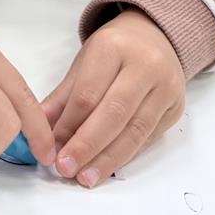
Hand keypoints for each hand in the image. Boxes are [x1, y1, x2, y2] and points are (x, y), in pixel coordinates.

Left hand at [42, 8, 184, 187]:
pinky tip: (107, 167)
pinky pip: (148, 138)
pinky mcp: (175, 109)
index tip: (52, 149)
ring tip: (85, 177)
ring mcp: (165, 88)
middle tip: (66, 169)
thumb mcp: (83, 64)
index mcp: (113, 47)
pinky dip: (125, 156)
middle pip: (114, 113)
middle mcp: (144, 65)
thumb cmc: (113, 51)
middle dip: (87, 146)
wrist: (154, 37)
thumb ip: (61, 99)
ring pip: (135, 131)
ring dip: (108, 159)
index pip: (88, 94)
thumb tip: (39, 133)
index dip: (69, 125)